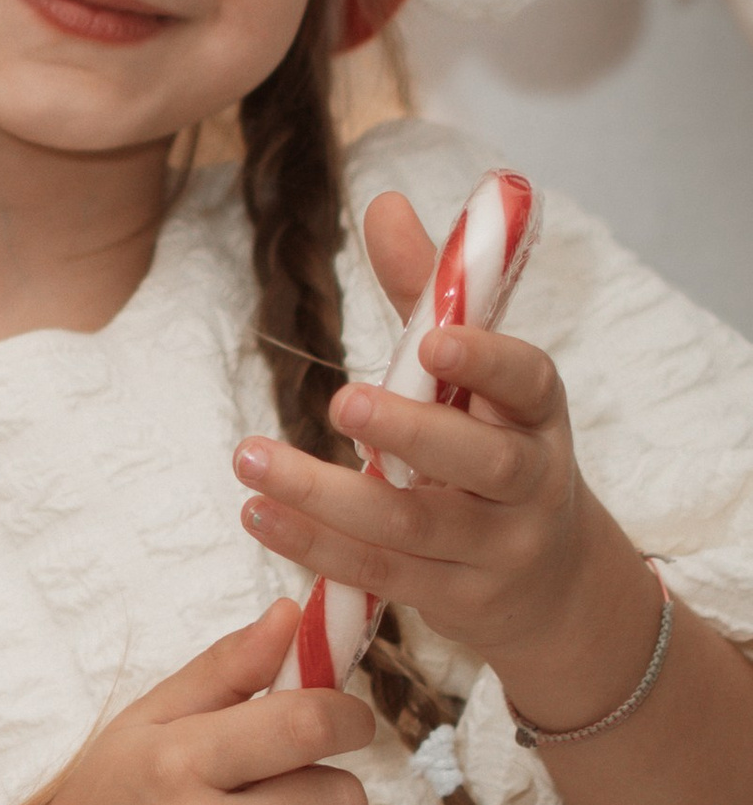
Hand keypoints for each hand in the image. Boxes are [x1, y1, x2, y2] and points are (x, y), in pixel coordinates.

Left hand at [230, 190, 658, 722]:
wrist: (552, 584)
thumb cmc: (493, 450)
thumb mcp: (474, 377)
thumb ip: (429, 292)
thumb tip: (382, 201)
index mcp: (537, 415)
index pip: (529, 381)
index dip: (488, 361)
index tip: (436, 339)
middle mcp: (529, 483)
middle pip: (480, 463)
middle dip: (411, 432)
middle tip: (341, 400)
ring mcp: (495, 550)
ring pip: (415, 527)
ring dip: (327, 494)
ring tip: (251, 457)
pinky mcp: (454, 602)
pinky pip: (381, 575)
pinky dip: (315, 546)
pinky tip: (259, 513)